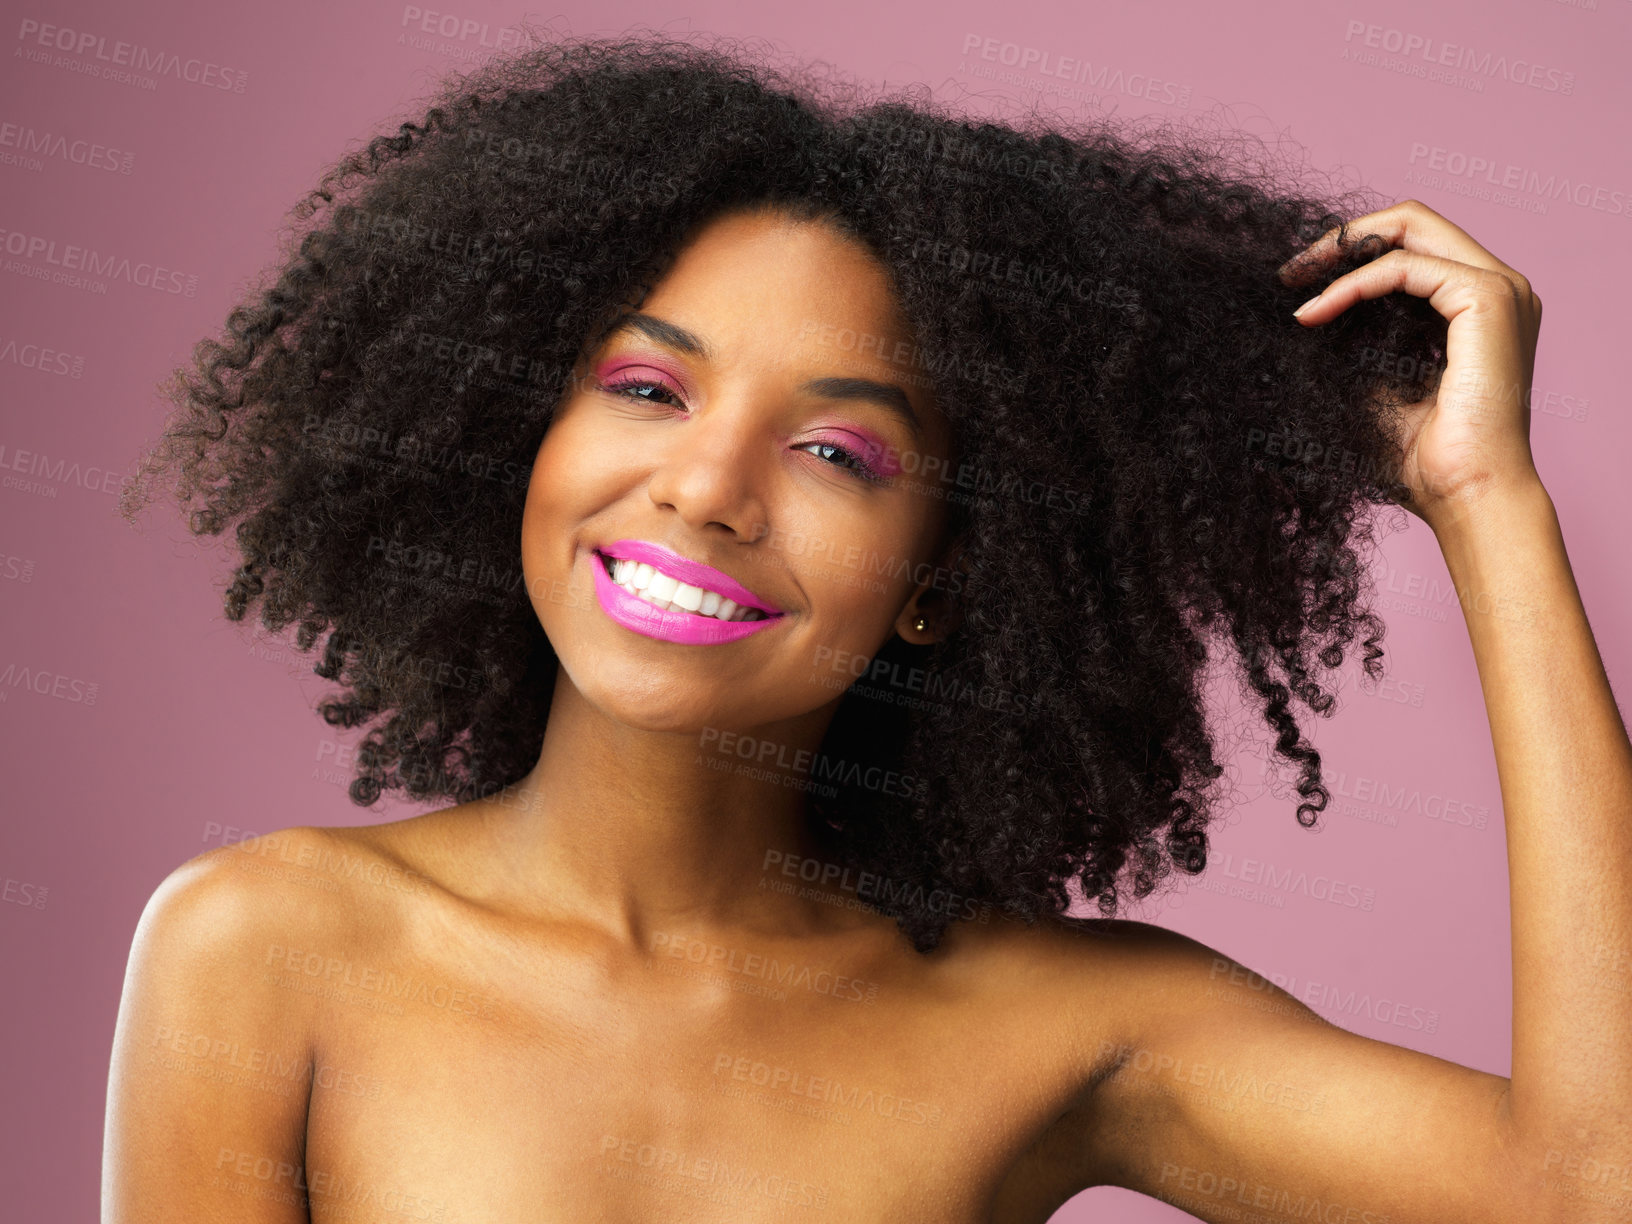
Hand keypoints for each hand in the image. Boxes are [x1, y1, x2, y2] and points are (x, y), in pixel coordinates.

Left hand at [1277, 200, 1543, 529]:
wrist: (1466, 496)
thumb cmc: (1426, 460)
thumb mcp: (1380, 387)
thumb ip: (1363, 341)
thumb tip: (1308, 313)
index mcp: (1479, 306)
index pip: (1414, 245)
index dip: (1352, 251)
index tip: (1297, 281)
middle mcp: (1498, 288)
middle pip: (1415, 221)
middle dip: (1345, 237)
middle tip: (1291, 271)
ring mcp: (1500, 290)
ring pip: (1412, 227)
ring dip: (1343, 253)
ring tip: (1295, 285)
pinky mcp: (1487, 300)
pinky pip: (1403, 267)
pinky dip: (1353, 284)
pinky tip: (1316, 313)